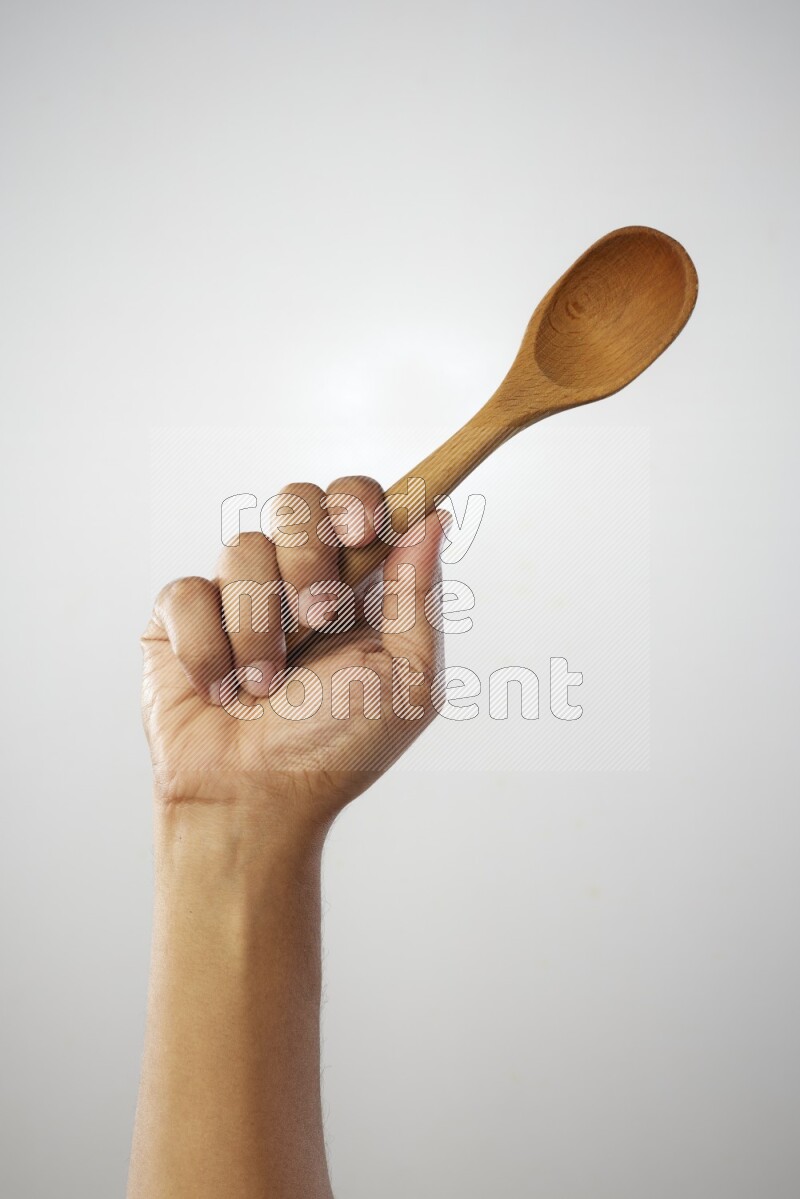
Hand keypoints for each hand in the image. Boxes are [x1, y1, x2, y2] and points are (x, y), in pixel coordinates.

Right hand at [141, 475, 447, 835]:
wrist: (257, 798)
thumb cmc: (336, 749)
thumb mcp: (405, 679)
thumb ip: (419, 596)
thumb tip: (435, 517)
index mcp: (355, 584)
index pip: (356, 500)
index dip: (357, 499)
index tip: (361, 531)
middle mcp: (295, 577)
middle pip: (296, 500)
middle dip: (308, 558)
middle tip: (319, 618)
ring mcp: (235, 594)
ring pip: (242, 548)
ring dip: (260, 628)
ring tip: (266, 685)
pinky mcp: (179, 617)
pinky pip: (188, 592)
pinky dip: (208, 650)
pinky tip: (221, 691)